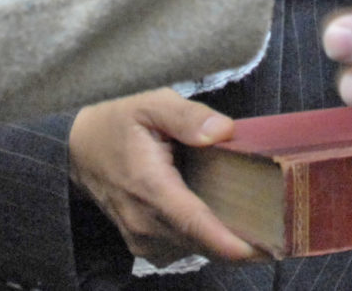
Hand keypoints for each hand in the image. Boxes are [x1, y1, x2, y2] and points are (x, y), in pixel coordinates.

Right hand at [68, 89, 258, 263]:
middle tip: (276, 228)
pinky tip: (215, 218)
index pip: (193, 224)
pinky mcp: (140, 243)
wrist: (76, 144)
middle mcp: (143, 221)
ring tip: (251, 219)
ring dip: (220, 240)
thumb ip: (187, 116)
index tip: (261, 249)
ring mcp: (139, 237)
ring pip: (192, 250)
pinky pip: (179, 250)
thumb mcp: (150, 102)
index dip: (228, 242)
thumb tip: (223, 131)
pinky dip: (201, 240)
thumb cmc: (115, 119)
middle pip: (200, 243)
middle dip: (238, 242)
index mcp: (148, 186)